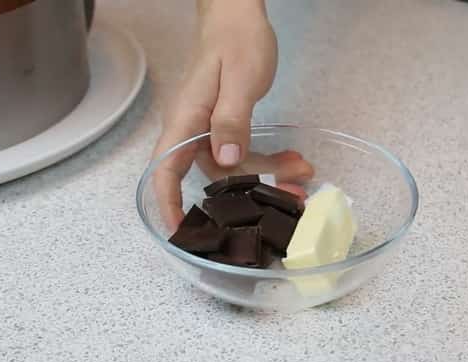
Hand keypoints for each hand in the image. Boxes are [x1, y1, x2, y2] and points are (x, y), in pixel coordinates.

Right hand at [152, 0, 313, 229]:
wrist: (237, 17)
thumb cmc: (235, 40)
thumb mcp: (239, 79)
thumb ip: (232, 121)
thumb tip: (226, 161)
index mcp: (186, 120)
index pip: (165, 171)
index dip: (169, 206)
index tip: (184, 233)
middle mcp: (192, 129)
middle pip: (210, 176)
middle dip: (245, 194)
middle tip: (288, 199)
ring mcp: (208, 129)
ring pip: (232, 167)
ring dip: (266, 173)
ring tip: (302, 174)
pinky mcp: (225, 126)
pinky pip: (242, 153)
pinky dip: (267, 159)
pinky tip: (292, 160)